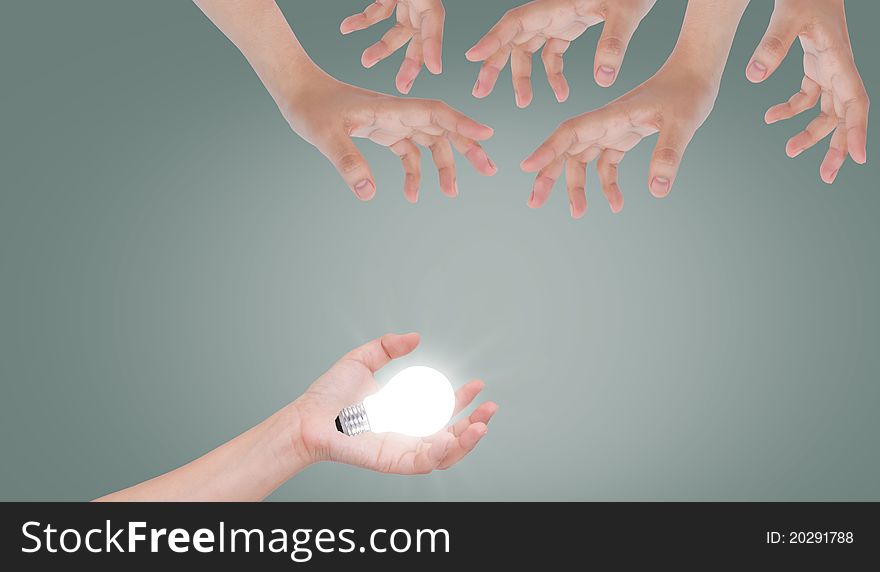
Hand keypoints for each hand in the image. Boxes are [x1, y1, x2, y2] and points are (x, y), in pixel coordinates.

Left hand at [283, 74, 495, 201]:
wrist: (298, 93)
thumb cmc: (311, 107)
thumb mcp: (325, 136)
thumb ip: (347, 162)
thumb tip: (369, 193)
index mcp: (391, 108)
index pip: (435, 112)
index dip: (462, 122)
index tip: (486, 134)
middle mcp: (398, 113)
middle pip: (443, 127)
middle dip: (467, 146)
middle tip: (489, 169)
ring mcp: (393, 122)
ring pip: (430, 141)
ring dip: (444, 165)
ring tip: (450, 193)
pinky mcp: (384, 132)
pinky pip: (409, 152)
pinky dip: (415, 172)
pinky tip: (411, 194)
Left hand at [292, 333, 496, 473]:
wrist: (307, 416)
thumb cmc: (329, 395)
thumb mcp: (363, 360)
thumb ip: (388, 347)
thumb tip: (414, 337)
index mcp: (405, 413)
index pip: (443, 411)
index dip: (464, 400)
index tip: (479, 385)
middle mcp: (407, 434)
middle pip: (452, 436)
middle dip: (476, 425)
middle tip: (491, 408)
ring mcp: (401, 450)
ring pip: (444, 455)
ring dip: (467, 443)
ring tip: (481, 426)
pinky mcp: (391, 462)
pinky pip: (422, 463)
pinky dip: (440, 452)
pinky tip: (450, 436)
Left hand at [341, 0, 445, 93]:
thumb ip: (428, 18)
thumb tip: (428, 53)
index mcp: (430, 6)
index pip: (433, 32)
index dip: (433, 51)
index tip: (435, 71)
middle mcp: (419, 9)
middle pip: (417, 43)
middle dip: (409, 65)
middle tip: (402, 87)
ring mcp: (404, 5)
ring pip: (394, 34)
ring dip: (380, 50)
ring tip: (366, 61)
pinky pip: (375, 14)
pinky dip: (360, 22)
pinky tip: (345, 28)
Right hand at [466, 0, 655, 106]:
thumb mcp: (627, 11)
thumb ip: (613, 43)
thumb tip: (602, 80)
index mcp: (556, 4)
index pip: (515, 22)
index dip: (492, 39)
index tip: (472, 58)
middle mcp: (552, 11)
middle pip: (512, 38)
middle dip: (494, 64)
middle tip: (480, 92)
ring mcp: (560, 19)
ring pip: (528, 49)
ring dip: (522, 76)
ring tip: (524, 103)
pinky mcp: (571, 27)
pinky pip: (552, 54)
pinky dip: (553, 75)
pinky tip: (562, 93)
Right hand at [521, 62, 717, 216]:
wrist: (695, 75)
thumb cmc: (688, 93)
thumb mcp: (683, 123)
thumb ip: (668, 154)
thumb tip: (657, 190)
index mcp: (611, 115)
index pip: (570, 132)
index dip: (547, 149)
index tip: (527, 167)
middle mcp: (604, 123)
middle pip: (567, 149)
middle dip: (548, 174)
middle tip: (534, 202)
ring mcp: (612, 131)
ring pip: (582, 160)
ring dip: (575, 186)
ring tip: (578, 213)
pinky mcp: (622, 138)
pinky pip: (606, 165)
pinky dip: (607, 185)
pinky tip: (617, 204)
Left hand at [746, 0, 868, 182]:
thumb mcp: (787, 16)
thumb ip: (771, 45)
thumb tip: (753, 75)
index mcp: (839, 60)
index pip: (854, 102)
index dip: (856, 130)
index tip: (857, 158)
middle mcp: (839, 68)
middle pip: (844, 115)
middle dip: (838, 146)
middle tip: (827, 176)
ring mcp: (829, 69)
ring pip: (827, 110)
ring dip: (812, 132)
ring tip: (791, 150)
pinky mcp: (816, 67)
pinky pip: (808, 97)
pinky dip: (792, 110)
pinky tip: (770, 118)